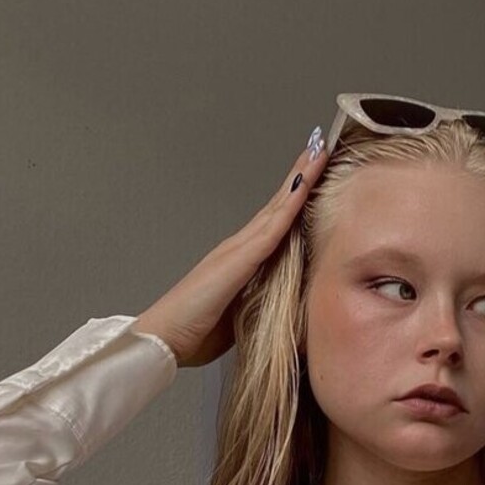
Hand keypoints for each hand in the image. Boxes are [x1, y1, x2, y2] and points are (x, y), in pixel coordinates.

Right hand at [133, 127, 328, 366]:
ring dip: (299, 179)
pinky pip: (271, 229)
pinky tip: (304, 186)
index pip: (275, 223)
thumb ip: (261, 303)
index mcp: (240, 260)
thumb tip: (287, 306)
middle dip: (300, 175)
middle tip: (320, 146)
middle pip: (277, 206)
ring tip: (317, 152)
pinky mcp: (237, 260)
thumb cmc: (196, 331)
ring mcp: (236, 250)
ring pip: (276, 208)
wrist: (164, 338)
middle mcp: (238, 247)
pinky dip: (289, 205)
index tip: (314, 174)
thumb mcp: (242, 316)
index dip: (295, 197)